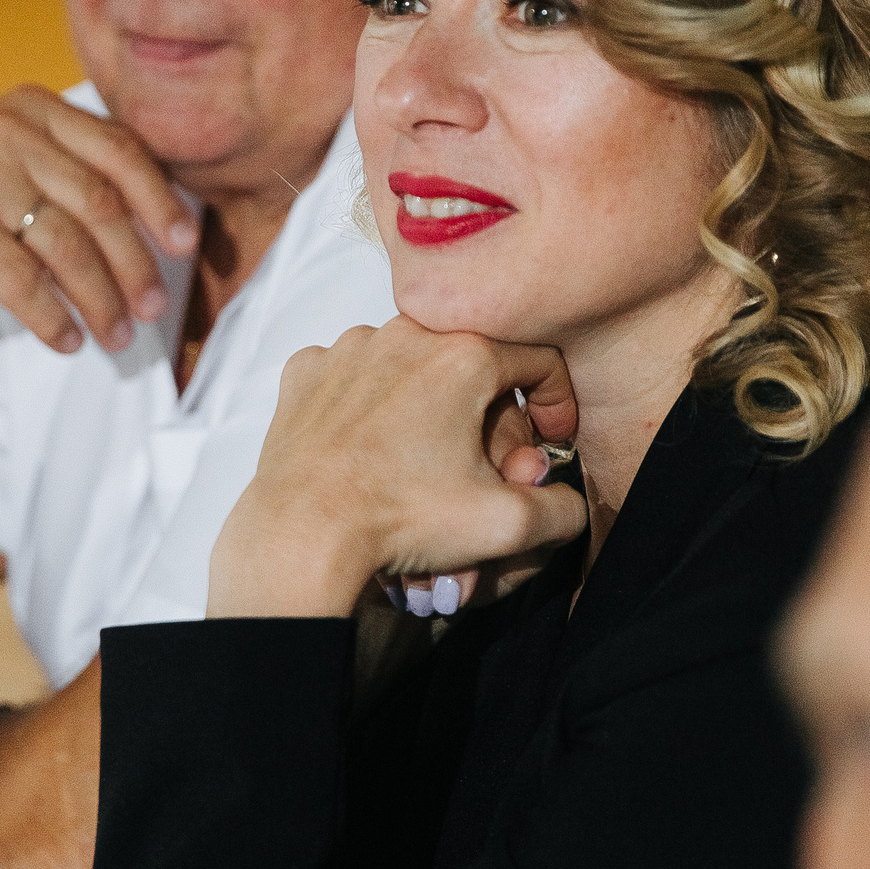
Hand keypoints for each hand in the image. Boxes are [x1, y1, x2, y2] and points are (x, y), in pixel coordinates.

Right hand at [0, 85, 197, 350]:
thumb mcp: (27, 170)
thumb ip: (86, 175)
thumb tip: (176, 222)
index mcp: (35, 108)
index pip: (120, 150)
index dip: (160, 199)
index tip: (185, 243)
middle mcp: (7, 129)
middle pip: (99, 204)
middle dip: (135, 264)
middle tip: (153, 309)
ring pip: (66, 246)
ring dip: (101, 300)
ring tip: (116, 337)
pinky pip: (21, 278)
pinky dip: (52, 317)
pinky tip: (68, 340)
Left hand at [207, 318, 588, 616]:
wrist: (301, 535)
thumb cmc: (401, 522)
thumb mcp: (506, 525)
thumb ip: (562, 509)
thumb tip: (568, 502)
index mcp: (463, 354)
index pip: (538, 360)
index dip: (554, 403)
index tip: (549, 440)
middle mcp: (405, 332)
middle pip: (473, 366)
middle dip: (487, 419)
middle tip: (483, 473)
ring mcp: (348, 348)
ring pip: (412, 368)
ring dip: (428, 409)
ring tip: (421, 467)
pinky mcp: (307, 371)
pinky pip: (354, 376)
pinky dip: (370, 407)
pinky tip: (370, 450)